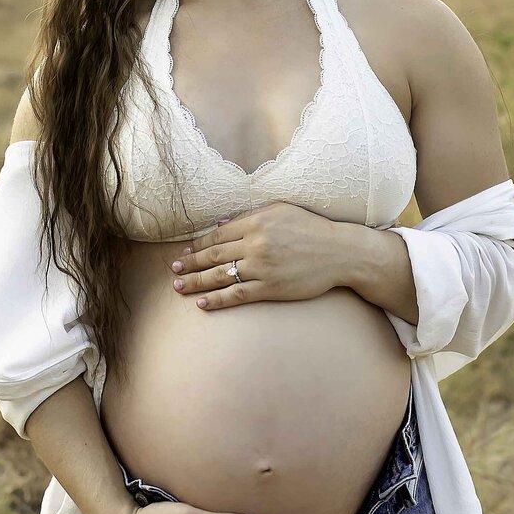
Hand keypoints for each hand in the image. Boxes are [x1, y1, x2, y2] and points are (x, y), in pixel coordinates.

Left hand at [169, 201, 351, 310]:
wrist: (340, 252)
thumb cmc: (311, 228)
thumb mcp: (281, 210)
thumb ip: (250, 215)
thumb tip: (220, 225)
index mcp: (256, 221)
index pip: (217, 235)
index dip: (198, 244)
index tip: (184, 251)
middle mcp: (256, 244)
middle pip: (213, 255)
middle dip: (190, 263)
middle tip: (173, 269)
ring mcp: (262, 267)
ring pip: (220, 276)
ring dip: (196, 282)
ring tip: (179, 286)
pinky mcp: (271, 288)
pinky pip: (237, 295)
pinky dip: (217, 300)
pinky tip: (202, 303)